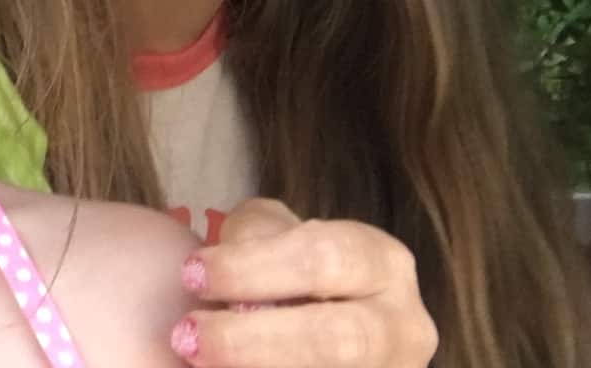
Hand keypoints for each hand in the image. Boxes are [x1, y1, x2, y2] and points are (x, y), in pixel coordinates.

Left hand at [167, 199, 437, 367]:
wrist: (330, 325)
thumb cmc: (293, 271)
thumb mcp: (278, 235)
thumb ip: (254, 238)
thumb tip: (212, 269)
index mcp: (381, 263)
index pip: (322, 258)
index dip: (252, 268)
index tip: (190, 275)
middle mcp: (403, 327)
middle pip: (338, 338)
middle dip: (255, 339)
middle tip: (186, 335)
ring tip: (198, 362)